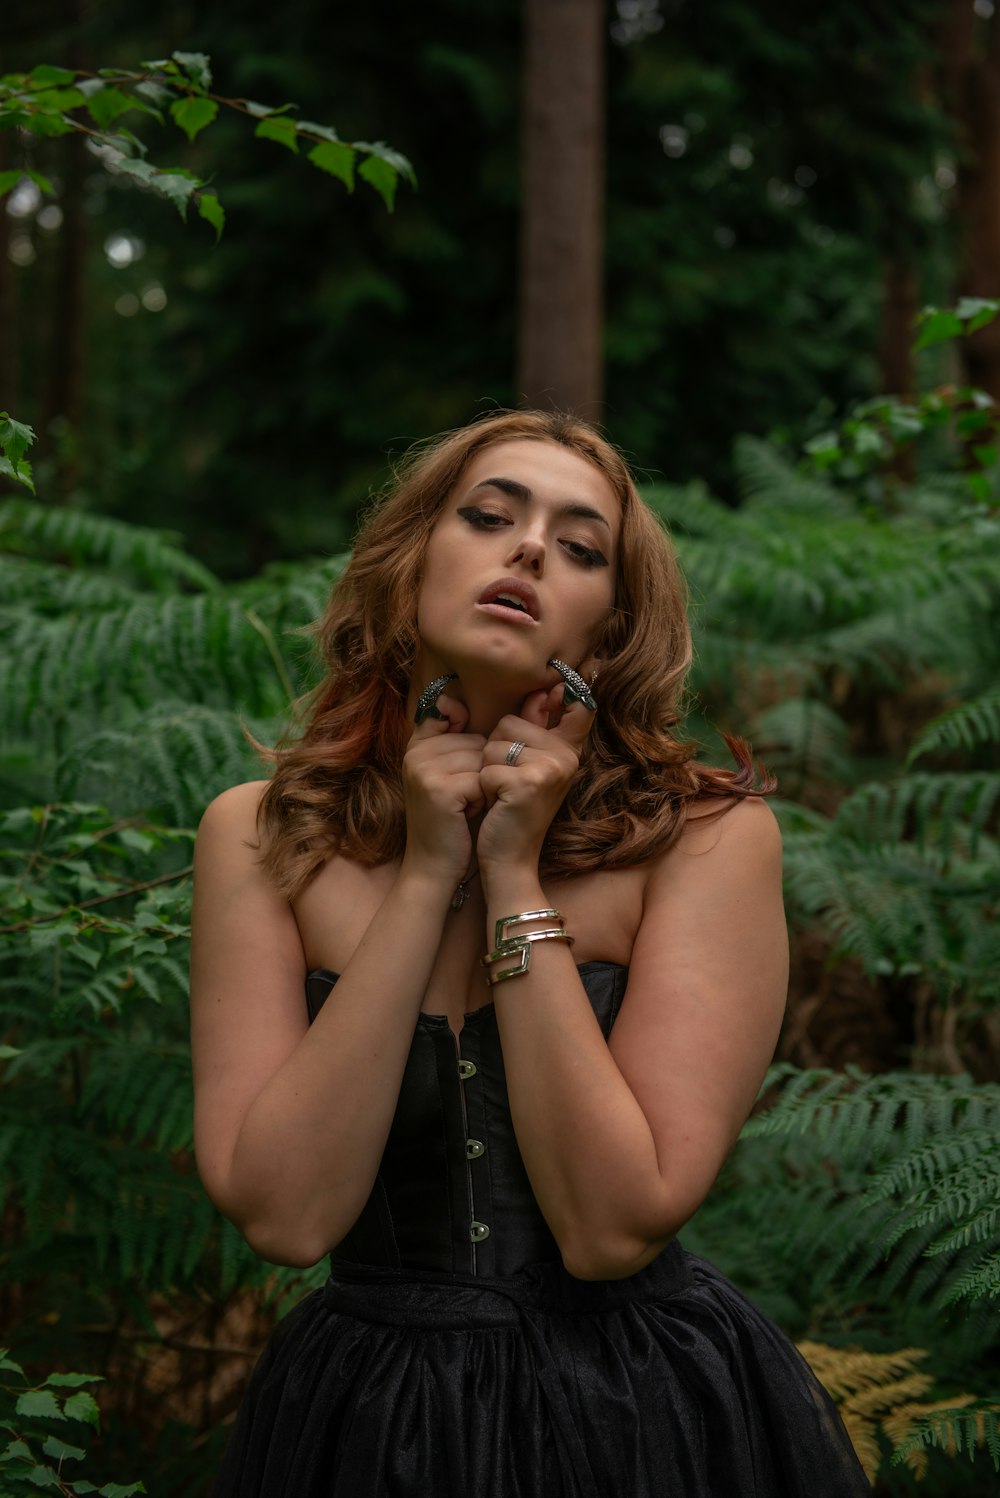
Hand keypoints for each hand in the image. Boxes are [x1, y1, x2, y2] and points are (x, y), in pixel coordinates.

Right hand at [400, 688, 485, 886]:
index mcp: (416, 744)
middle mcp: (415, 752)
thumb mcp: (451, 774)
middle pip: (477, 740)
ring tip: (465, 806)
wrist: (433, 867)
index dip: (468, 738)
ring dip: (483, 786)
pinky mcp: (438, 788)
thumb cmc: (452, 820)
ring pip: (482, 759)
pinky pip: (482, 780)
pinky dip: (482, 800)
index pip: (450, 711)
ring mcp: (424, 769)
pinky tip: (466, 815)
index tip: (465, 768)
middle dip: (481, 770)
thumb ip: (461, 738)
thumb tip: (483, 699)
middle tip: (463, 798)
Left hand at [477, 673, 596, 879]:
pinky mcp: (529, 783)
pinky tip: (497, 806)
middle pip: (509, 722)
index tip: (584, 662)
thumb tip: (544, 689)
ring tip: (501, 795)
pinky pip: (488, 766)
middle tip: (507, 783)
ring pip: (494, 744)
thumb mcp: (526, 768)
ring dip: (487, 771)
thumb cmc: (510, 811)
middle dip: (495, 752)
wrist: (508, 860)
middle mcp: (566, 756)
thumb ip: (535, 729)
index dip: (572, 684)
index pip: (577, 703)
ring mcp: (551, 769)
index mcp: (568, 749)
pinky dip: (483, 788)